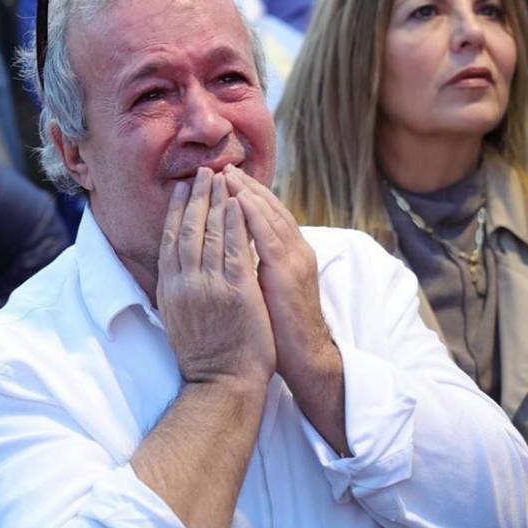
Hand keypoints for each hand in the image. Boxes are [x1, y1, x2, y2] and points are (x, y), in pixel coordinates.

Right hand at [157, 168, 275, 388]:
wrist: (222, 383)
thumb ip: (177, 290)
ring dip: (216, 201)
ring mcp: (210, 286)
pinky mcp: (236, 290)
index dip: (177, 211)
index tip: (182, 189)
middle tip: (202, 172)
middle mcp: (185, 283)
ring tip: (220, 177)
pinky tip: (238, 203)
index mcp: (169, 289)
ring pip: (211, 233)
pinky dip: (236, 222)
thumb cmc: (204, 355)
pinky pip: (235, 247)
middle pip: (188, 229)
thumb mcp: (178, 319)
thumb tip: (174, 270)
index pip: (170, 239)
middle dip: (196, 197)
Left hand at [220, 165, 333, 381]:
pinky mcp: (289, 274)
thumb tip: (230, 254)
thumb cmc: (281, 330)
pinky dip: (254, 215)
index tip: (225, 179)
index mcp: (291, 255)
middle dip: (246, 186)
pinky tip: (238, 200)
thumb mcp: (268, 290)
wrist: (306, 359)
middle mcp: (297, 251)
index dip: (248, 195)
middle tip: (222, 168)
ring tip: (226, 175)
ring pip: (271, 216)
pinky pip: (269, 236)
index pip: (268, 215)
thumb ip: (255, 267)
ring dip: (248, 193)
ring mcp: (295, 260)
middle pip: (270, 208)